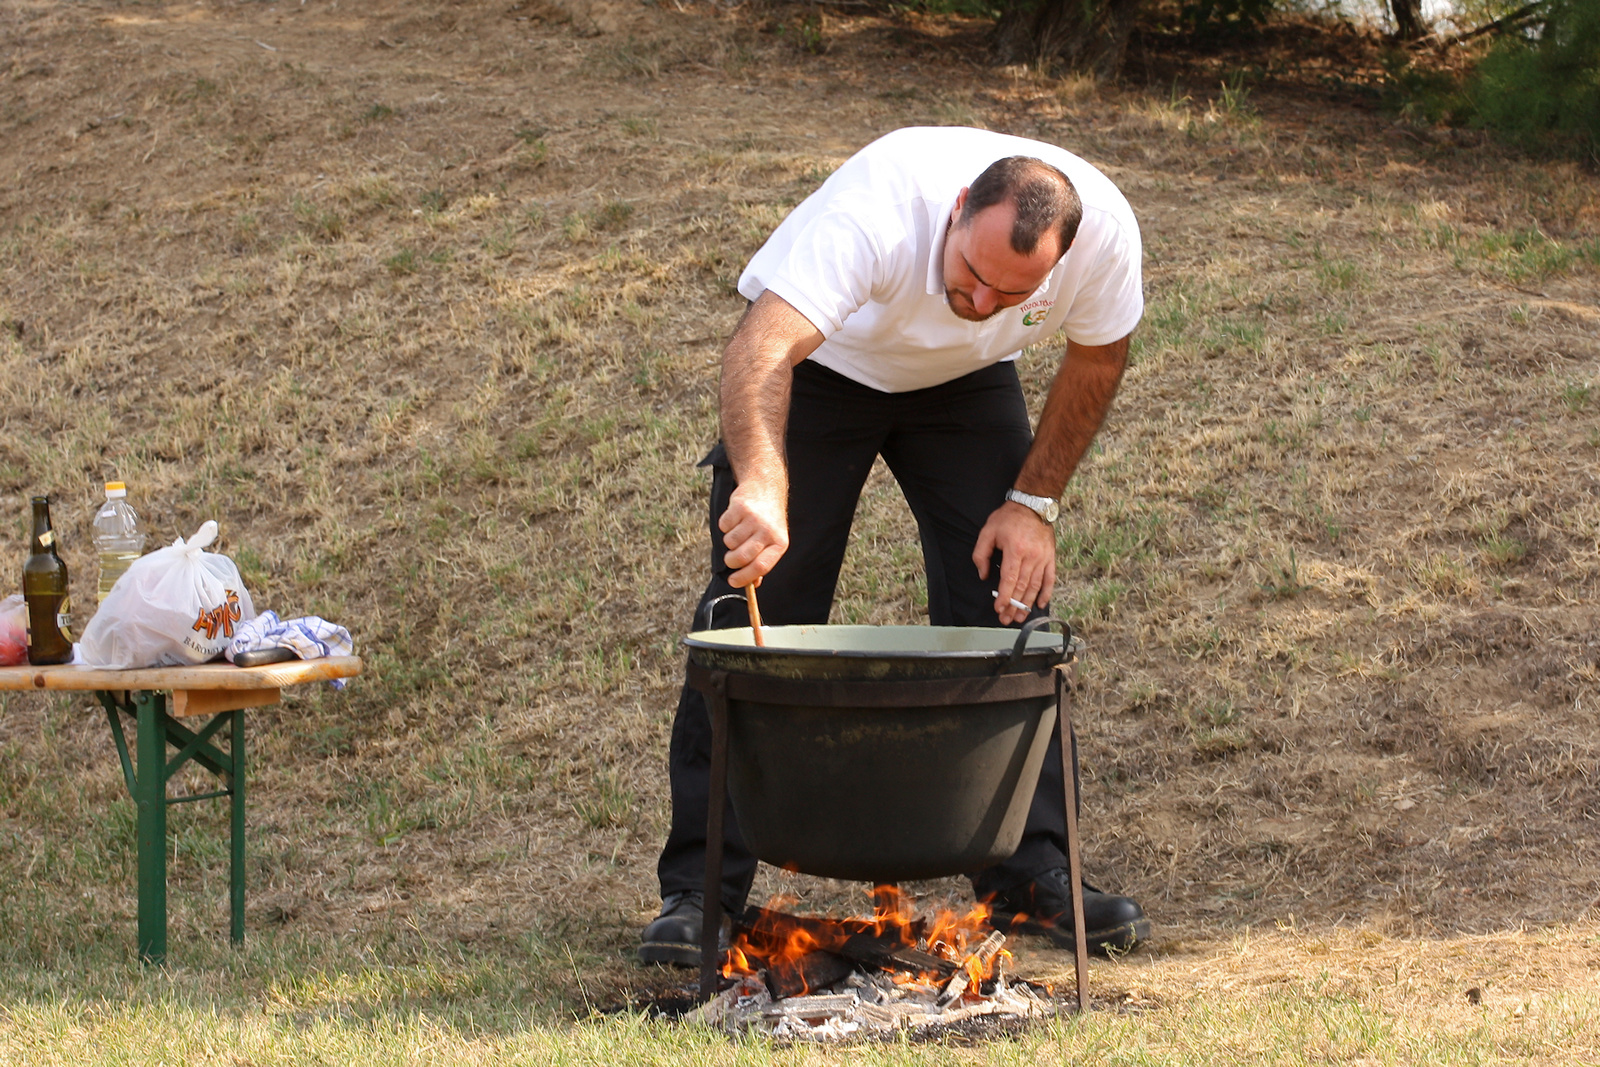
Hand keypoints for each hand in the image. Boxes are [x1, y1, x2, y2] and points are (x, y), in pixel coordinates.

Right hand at [719, 483, 788, 588]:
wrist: (765, 488)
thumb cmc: (768, 520)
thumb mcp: (773, 541)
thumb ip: (762, 562)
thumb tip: (752, 584)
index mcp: (780, 543)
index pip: (761, 566)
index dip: (745, 577)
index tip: (733, 582)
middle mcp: (768, 530)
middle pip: (742, 557)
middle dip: (731, 562)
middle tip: (731, 558)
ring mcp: (754, 518)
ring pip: (730, 542)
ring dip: (729, 542)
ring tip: (738, 533)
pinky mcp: (740, 507)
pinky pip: (724, 526)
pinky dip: (725, 526)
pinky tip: (735, 520)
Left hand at [973, 501, 1055, 624]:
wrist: (1033, 505)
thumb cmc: (1009, 518)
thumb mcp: (988, 531)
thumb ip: (981, 554)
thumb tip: (983, 574)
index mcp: (1015, 550)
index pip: (1010, 579)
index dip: (1005, 596)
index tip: (999, 609)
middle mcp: (1031, 556)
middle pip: (1022, 586)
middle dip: (1014, 605)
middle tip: (1007, 619)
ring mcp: (1043, 558)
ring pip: (1036, 586)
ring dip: (1028, 604)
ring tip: (1020, 617)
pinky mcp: (1050, 558)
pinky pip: (1050, 579)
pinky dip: (1046, 593)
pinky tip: (1041, 605)